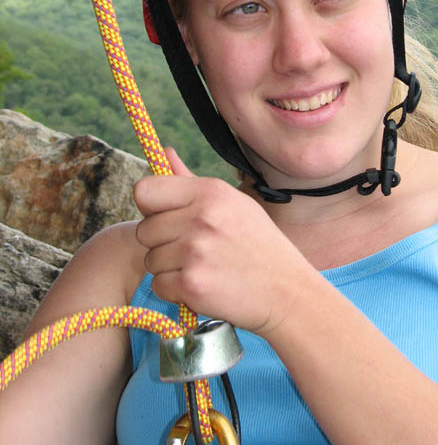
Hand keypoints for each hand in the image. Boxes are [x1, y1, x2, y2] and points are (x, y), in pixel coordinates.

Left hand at [134, 148, 312, 336]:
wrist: (286, 290)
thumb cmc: (257, 243)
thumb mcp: (233, 203)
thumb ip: (191, 182)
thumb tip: (164, 153)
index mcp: (211, 192)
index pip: (145, 190)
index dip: (150, 206)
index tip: (164, 217)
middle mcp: (201, 217)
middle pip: (145, 229)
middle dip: (162, 242)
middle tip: (194, 249)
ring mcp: (195, 252)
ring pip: (151, 259)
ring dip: (169, 268)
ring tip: (203, 267)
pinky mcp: (192, 285)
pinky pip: (159, 286)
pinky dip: (175, 291)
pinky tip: (202, 286)